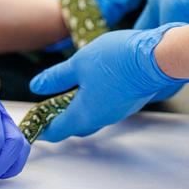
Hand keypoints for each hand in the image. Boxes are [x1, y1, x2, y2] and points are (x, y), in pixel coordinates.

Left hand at [28, 25, 188, 141]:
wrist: (155, 58)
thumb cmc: (116, 60)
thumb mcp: (78, 64)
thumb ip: (56, 78)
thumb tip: (36, 87)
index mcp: (85, 114)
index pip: (58, 130)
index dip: (43, 129)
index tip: (33, 126)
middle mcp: (102, 118)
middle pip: (75, 125)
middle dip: (60, 119)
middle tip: (47, 107)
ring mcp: (117, 111)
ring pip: (92, 115)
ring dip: (77, 107)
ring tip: (67, 90)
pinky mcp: (128, 101)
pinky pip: (105, 106)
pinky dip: (93, 99)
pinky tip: (91, 82)